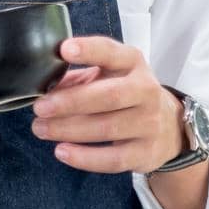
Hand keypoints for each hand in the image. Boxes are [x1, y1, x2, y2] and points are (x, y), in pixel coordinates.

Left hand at [28, 36, 185, 173]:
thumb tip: (43, 86)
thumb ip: (78, 77)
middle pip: (109, 96)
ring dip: (68, 130)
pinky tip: (61, 151)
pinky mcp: (146, 153)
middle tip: (40, 107)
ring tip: (40, 129)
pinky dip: (85, 158)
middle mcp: (146, 90)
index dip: (88, 50)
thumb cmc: (125, 93)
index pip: (111, 52)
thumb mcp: (107, 75)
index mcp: (132, 63)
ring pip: (107, 128)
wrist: (168, 125)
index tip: (63, 50)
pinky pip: (113, 159)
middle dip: (70, 102)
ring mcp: (150, 123)